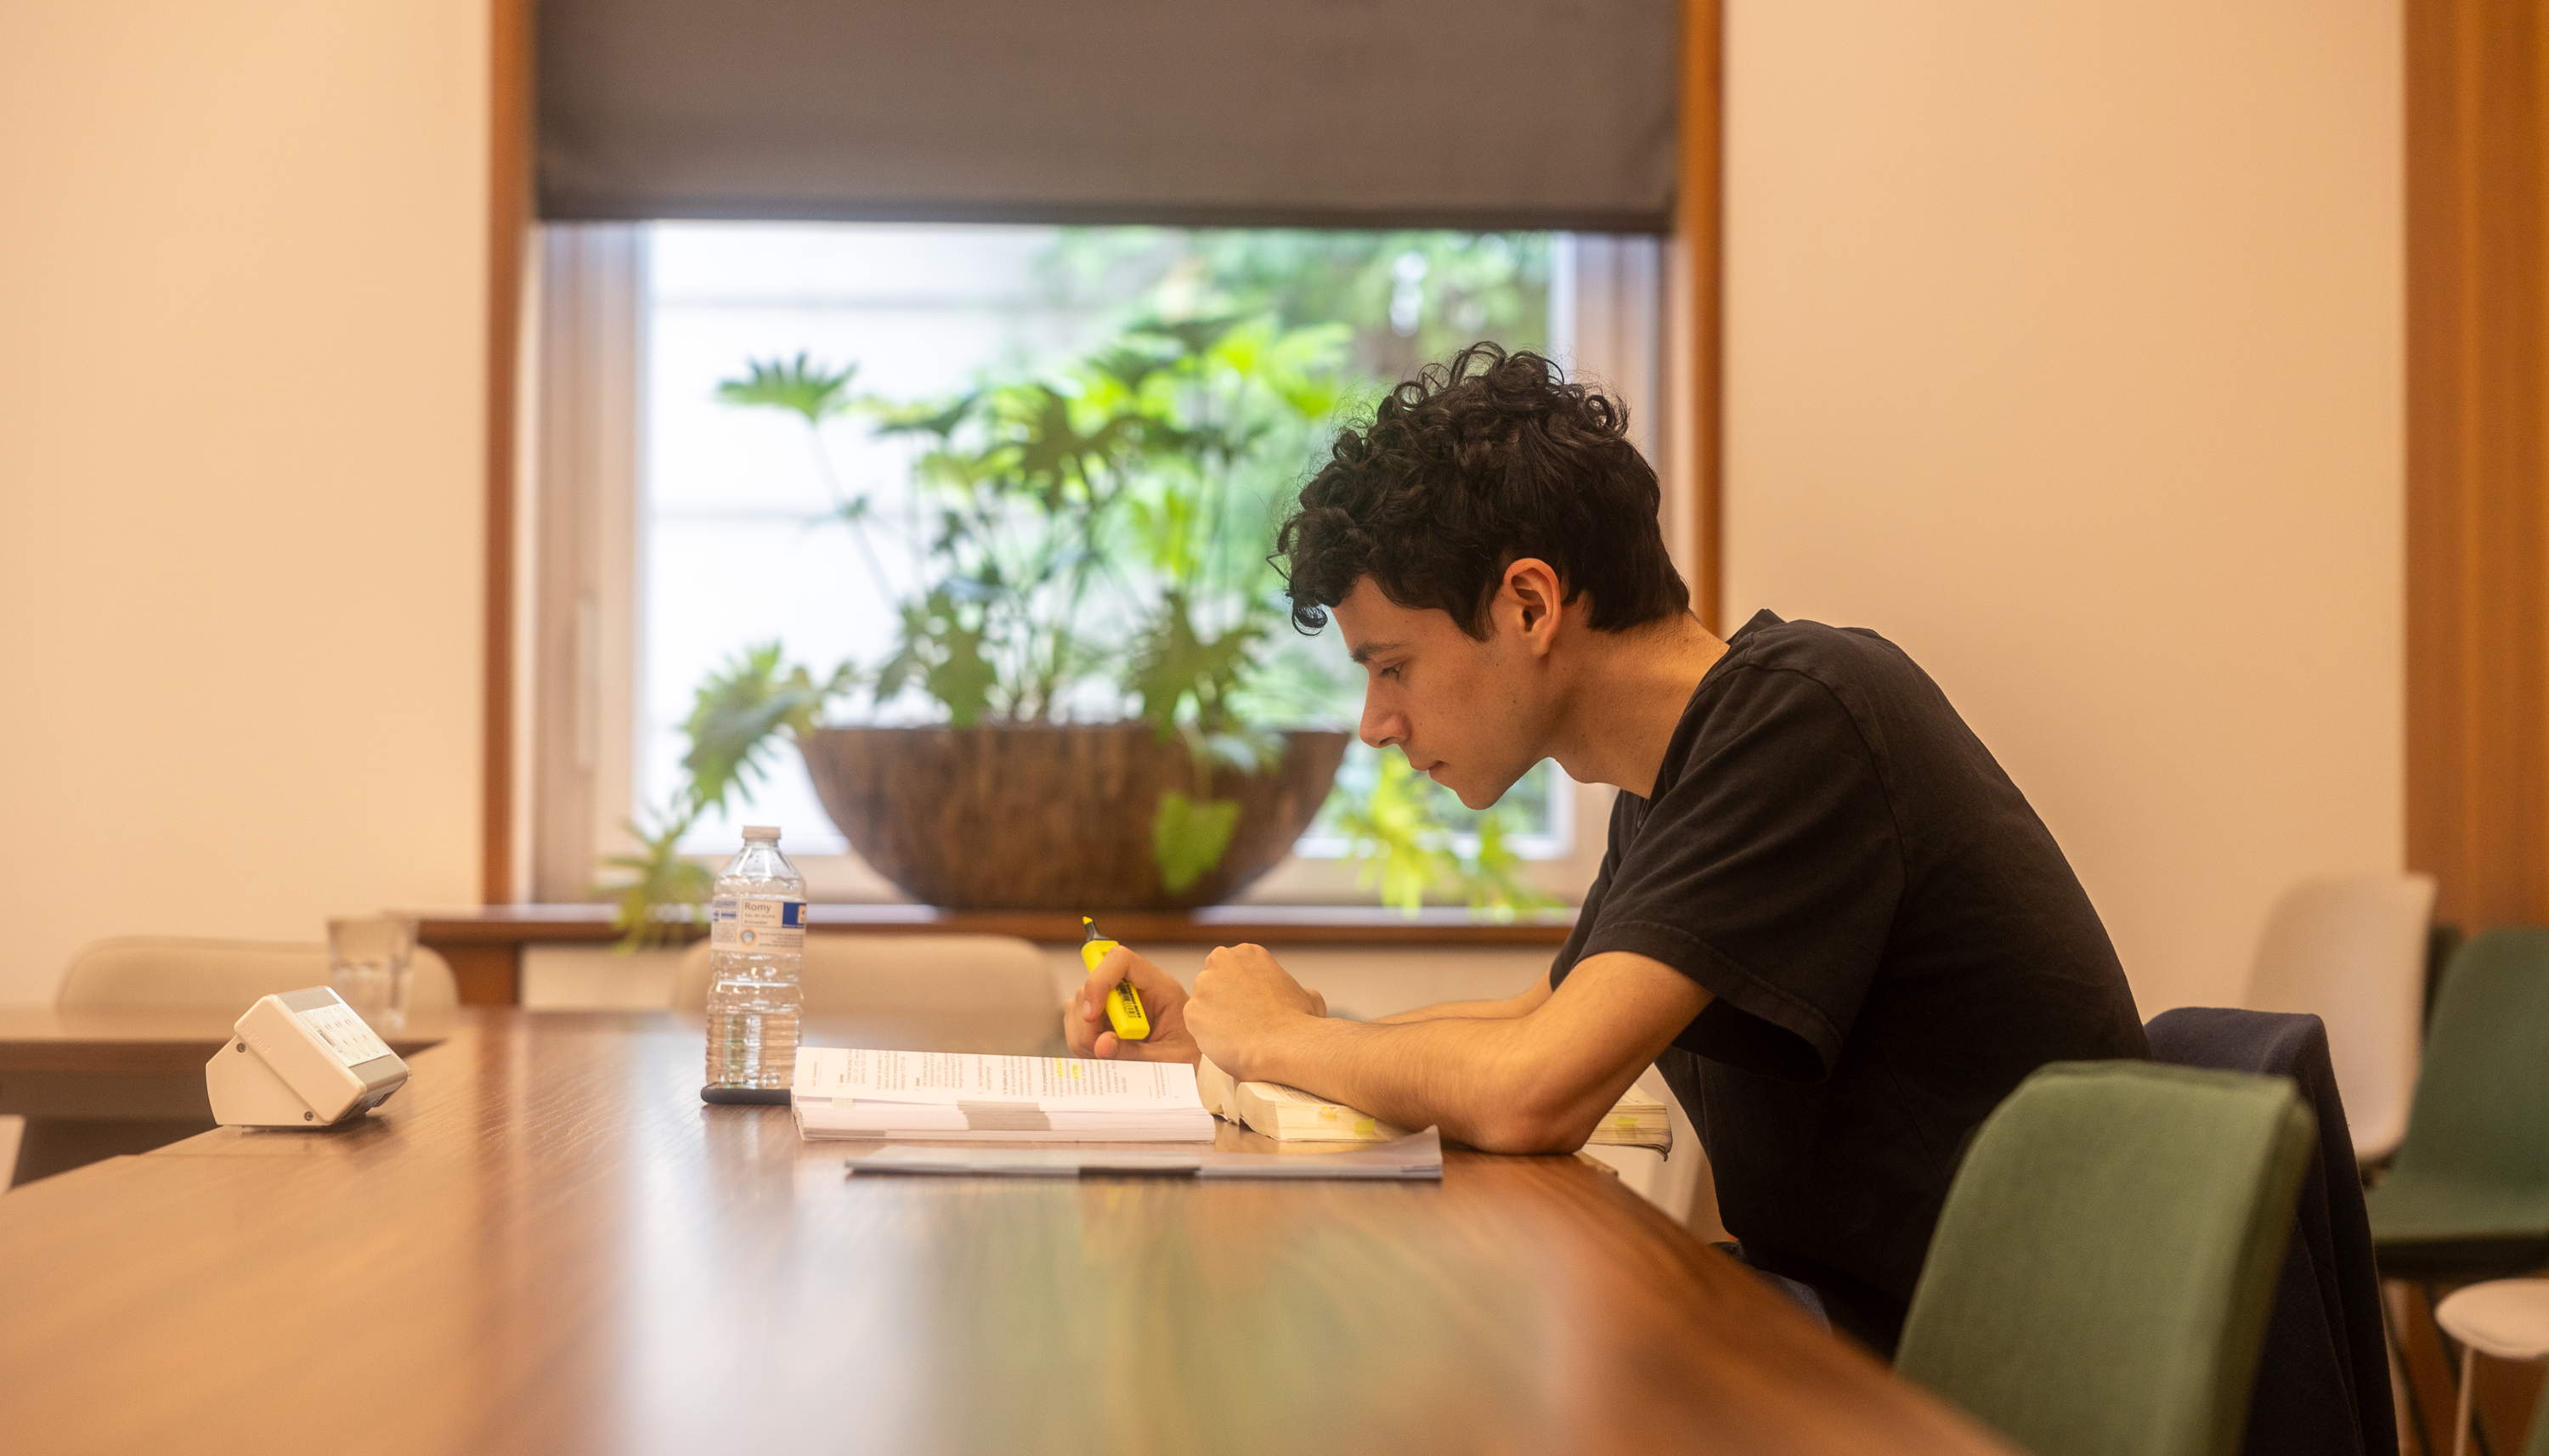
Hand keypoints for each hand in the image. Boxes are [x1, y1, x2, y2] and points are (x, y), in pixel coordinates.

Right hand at [1064, 945, 1200, 1063]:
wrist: (1198, 1068)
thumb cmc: (1192, 1056)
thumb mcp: (1170, 1059)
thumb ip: (1135, 1053)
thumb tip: (1100, 1045)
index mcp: (1159, 987)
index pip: (1120, 960)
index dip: (1100, 980)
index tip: (1093, 1015)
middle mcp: (1134, 988)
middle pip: (1091, 985)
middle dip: (1089, 1022)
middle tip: (1104, 1050)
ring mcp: (1116, 1002)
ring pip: (1078, 1005)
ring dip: (1085, 1036)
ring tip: (1110, 1056)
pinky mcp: (1105, 1019)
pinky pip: (1077, 1024)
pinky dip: (1084, 1043)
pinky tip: (1105, 1055)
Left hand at [1184, 943, 1326, 1080]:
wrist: (1287, 1045)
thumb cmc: (1300, 1023)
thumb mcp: (1307, 995)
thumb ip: (1295, 990)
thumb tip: (1304, 995)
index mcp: (1248, 953)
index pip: (1230, 968)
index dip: (1237, 990)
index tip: (1248, 1006)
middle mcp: (1222, 961)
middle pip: (1211, 982)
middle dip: (1221, 1000)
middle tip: (1239, 1021)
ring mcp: (1204, 985)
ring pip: (1201, 1004)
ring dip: (1212, 1018)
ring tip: (1235, 1036)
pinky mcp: (1192, 1011)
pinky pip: (1195, 1025)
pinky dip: (1206, 1036)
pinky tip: (1226, 1043)